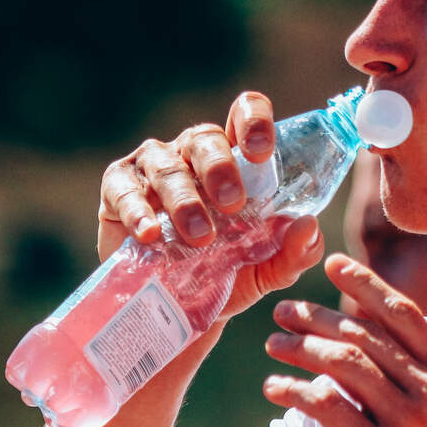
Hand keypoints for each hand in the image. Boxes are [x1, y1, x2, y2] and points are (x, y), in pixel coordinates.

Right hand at [96, 91, 324, 321]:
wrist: (177, 313)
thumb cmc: (228, 275)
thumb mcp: (269, 269)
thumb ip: (295, 251)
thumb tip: (309, 227)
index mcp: (235, 158)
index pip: (245, 113)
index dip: (253, 121)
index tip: (261, 152)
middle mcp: (192, 153)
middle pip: (205, 138)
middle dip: (221, 169)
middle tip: (234, 206)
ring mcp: (152, 168)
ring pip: (167, 166)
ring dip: (185, 201)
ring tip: (200, 238)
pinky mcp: (116, 191)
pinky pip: (123, 190)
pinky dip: (138, 211)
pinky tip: (151, 234)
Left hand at [263, 253, 426, 426]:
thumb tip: (385, 342)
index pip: (405, 314)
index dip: (367, 285)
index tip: (335, 265)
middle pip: (366, 335)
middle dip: (318, 316)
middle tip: (284, 310)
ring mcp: (406, 421)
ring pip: (343, 363)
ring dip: (300, 348)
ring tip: (272, 346)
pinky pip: (325, 407)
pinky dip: (294, 391)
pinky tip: (274, 388)